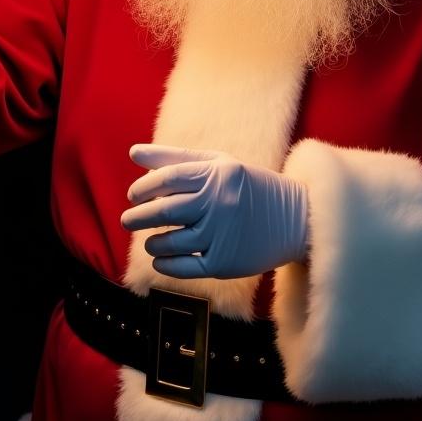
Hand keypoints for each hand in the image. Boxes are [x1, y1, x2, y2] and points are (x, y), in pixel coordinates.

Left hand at [120, 143, 309, 279]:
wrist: (294, 219)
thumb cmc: (248, 187)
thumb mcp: (218, 163)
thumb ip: (174, 157)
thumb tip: (133, 153)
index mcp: (217, 174)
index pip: (166, 179)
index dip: (143, 188)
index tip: (133, 196)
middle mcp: (219, 202)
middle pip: (164, 211)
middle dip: (138, 217)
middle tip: (127, 220)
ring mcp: (222, 234)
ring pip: (171, 242)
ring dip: (152, 243)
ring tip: (149, 242)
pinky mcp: (225, 262)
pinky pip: (185, 267)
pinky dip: (165, 265)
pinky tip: (159, 260)